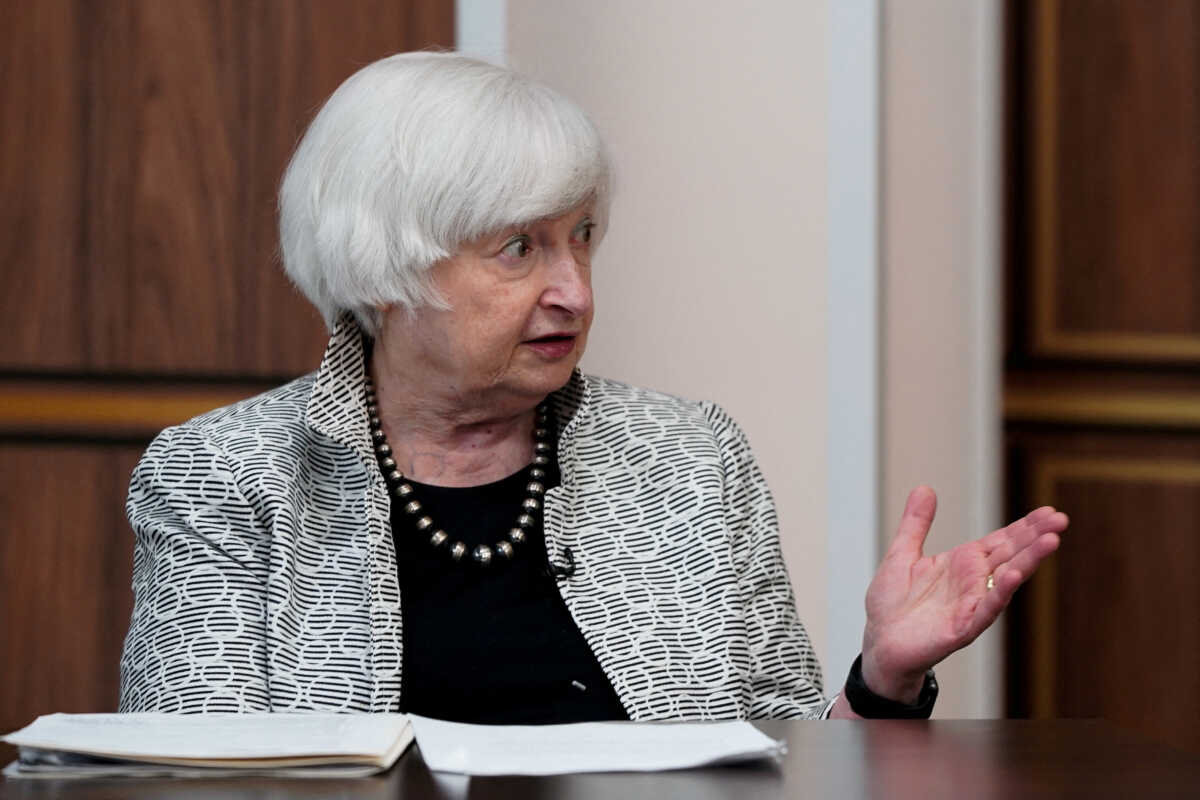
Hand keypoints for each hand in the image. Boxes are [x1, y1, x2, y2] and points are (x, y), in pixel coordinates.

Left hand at [859, 486, 1066, 702]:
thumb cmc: (892, 604)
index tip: (1050, 510)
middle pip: (1010, 554)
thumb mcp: (901, 553)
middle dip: (1036, 537)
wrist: (878, 643)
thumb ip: (916, 523)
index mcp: (962, 563)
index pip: (1001, 540)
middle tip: (1061, 519)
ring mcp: (971, 605)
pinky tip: (1015, 575)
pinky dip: (1000, 592)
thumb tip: (924, 488)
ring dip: (1028, 560)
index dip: (1025, 526)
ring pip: (1006, 579)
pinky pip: (985, 608)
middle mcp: (972, 582)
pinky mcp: (962, 628)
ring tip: (1051, 541)